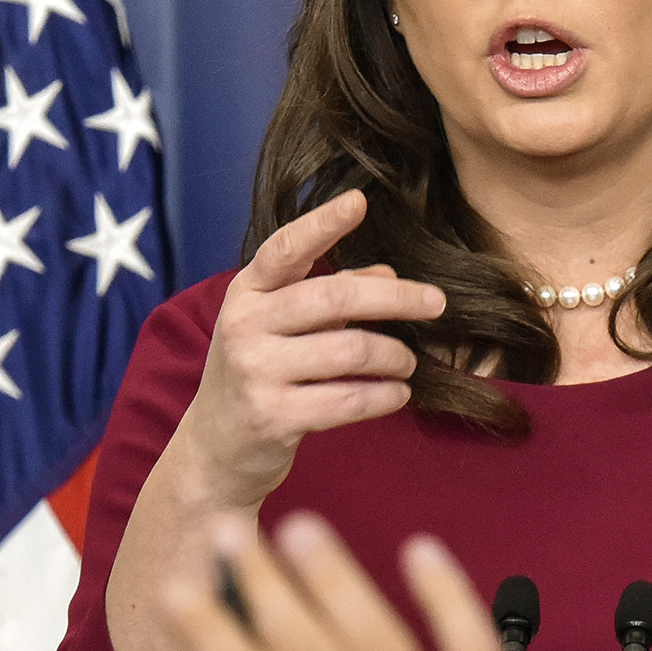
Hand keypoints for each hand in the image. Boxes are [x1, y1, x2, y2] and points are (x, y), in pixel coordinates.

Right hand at [174, 193, 445, 512]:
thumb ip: (328, 296)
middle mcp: (245, 326)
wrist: (215, 448)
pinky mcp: (274, 417)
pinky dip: (384, 396)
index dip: (322, 223)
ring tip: (408, 362)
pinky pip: (348, 400)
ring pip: (350, 351)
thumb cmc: (257, 374)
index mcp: (246, 293)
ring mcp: (256, 372)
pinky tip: (398, 394)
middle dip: (396, 298)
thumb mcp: (278, 328)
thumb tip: (388, 273)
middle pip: (335, 298)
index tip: (359, 202)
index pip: (284, 249)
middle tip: (436, 303)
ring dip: (394, 356)